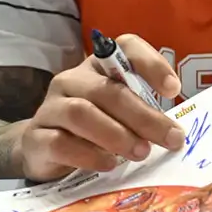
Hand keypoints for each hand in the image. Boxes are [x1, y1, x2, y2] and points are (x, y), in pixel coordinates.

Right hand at [16, 34, 186, 181]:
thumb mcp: (121, 114)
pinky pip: (60, 142)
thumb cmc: (94, 128)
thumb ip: (144, 113)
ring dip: (117, 134)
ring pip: (82, 113)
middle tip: (170, 138)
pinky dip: (88, 155)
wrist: (44, 149)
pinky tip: (108, 164)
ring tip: (141, 152)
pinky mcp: (36, 137)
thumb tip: (176, 132)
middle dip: (144, 116)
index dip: (151, 64)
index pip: (125, 47)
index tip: (174, 90)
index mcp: (99, 66)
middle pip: (108, 90)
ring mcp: (50, 107)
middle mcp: (72, 80)